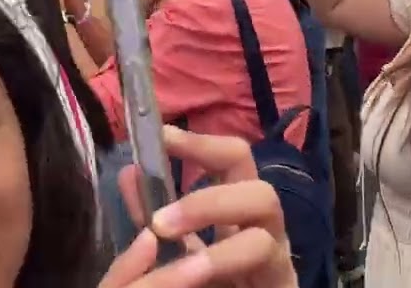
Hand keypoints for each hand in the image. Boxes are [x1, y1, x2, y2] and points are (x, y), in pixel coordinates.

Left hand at [99, 128, 296, 287]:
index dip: (204, 145)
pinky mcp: (281, 286)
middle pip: (262, 193)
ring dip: (218, 253)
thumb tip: (130, 173)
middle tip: (160, 222)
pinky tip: (197, 275)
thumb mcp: (168, 250)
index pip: (234, 163)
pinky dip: (223, 269)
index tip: (164, 137)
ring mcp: (276, 263)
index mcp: (239, 213)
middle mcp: (263, 231)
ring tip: (181, 264)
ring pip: (263, 241)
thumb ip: (151, 218)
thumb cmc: (199, 280)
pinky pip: (263, 270)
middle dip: (211, 203)